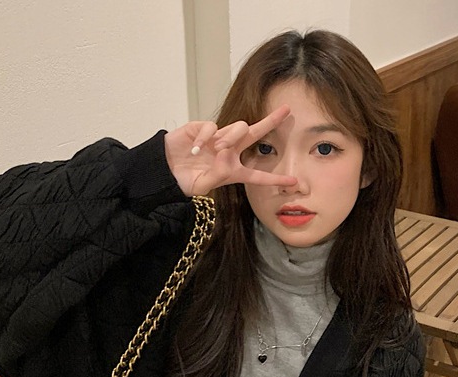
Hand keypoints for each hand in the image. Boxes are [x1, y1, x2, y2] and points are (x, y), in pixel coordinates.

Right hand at [165, 105, 297, 196]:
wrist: (164, 171)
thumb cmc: (184, 181)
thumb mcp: (203, 186)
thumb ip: (218, 175)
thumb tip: (227, 155)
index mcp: (232, 170)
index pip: (258, 175)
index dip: (275, 179)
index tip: (294, 182)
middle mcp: (228, 151)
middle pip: (254, 133)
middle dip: (270, 121)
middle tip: (286, 110)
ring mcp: (216, 137)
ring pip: (237, 128)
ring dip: (231, 138)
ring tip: (217, 150)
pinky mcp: (201, 128)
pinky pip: (212, 128)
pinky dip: (206, 138)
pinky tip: (198, 148)